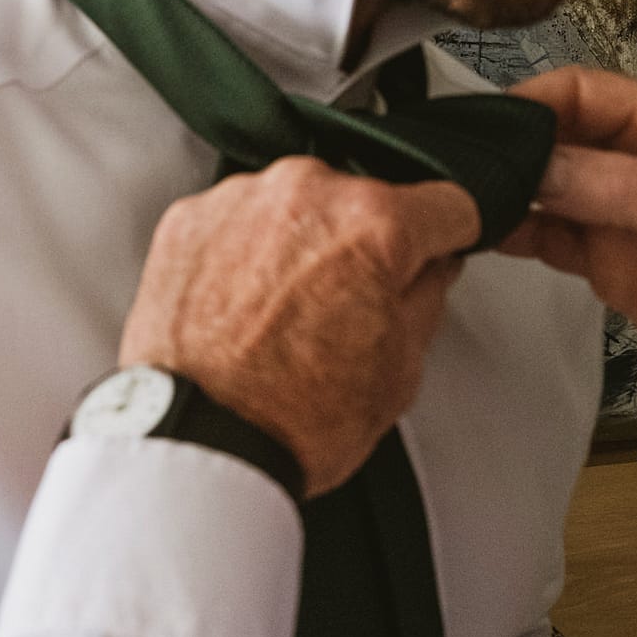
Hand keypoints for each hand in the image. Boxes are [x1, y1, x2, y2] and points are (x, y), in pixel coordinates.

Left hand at [119, 157, 477, 495]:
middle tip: (348, 308)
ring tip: (285, 315)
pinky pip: (237, 219)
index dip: (447, 238)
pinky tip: (244, 306)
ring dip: (300, 243)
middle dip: (364, 245)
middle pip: (363, 201)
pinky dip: (244, 250)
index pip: (446, 204)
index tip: (433, 252)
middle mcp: (306, 193)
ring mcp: (242, 200)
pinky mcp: (189, 217)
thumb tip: (429, 270)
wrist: (200, 443)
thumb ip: (427, 298)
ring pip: (297, 205)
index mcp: (374, 225)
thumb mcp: (401, 371)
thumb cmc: (292, 419)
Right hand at [500, 66, 636, 436]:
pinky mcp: (603, 256)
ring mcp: (616, 208)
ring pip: (540, 183)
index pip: (580, 91)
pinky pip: (543, 234)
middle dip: (508, 146)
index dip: (530, 103)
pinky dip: (511, 233)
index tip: (488, 128)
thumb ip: (618, 185)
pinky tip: (486, 235)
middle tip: (465, 168)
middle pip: (550, 133)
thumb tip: (539, 164)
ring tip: (464, 201)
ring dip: (505, 190)